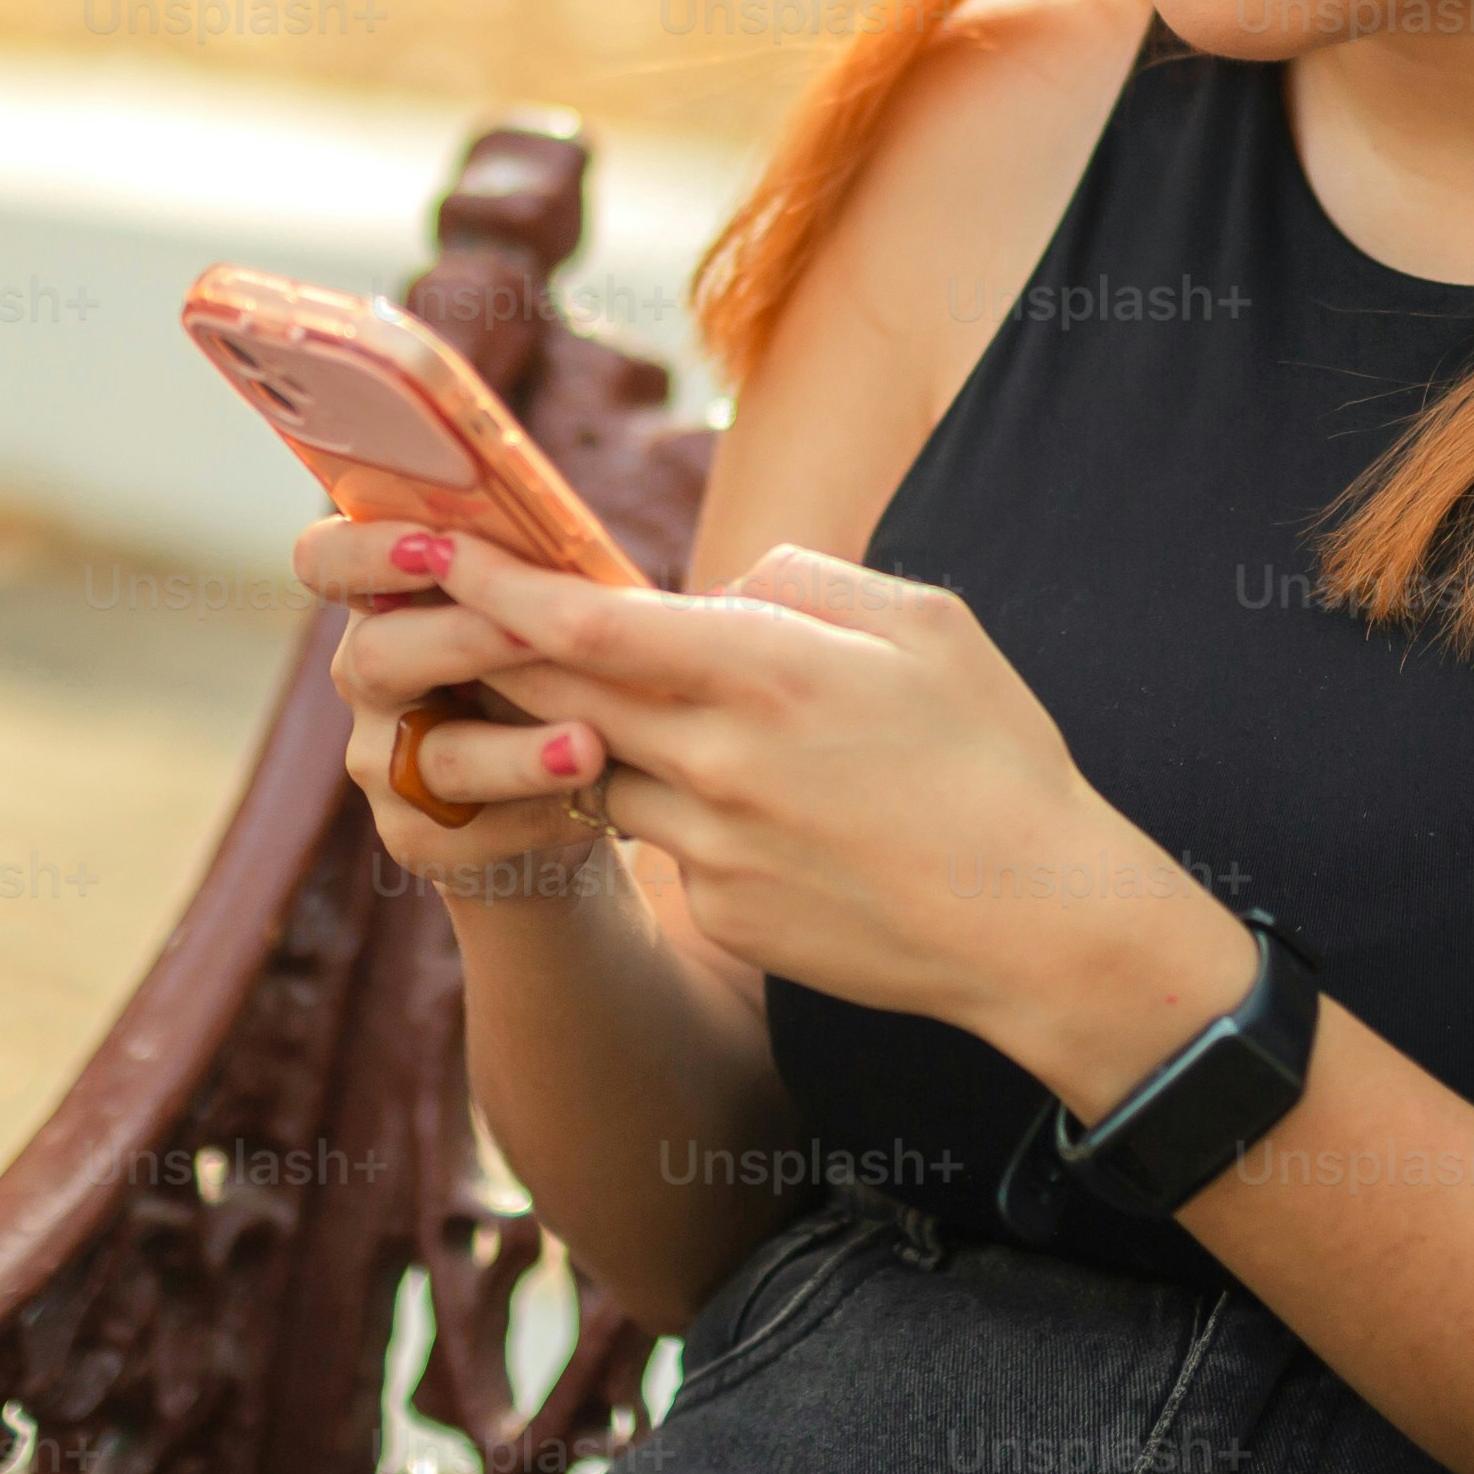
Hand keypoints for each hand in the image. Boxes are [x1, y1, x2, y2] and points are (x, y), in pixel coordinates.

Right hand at [300, 515, 621, 899]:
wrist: (571, 791)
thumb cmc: (563, 663)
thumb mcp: (548, 606)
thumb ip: (537, 568)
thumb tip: (573, 534)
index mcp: (388, 598)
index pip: (327, 561)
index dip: (362, 551)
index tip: (431, 546)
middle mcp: (368, 676)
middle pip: (378, 656)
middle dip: (464, 640)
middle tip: (536, 633)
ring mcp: (384, 764)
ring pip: (442, 757)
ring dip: (517, 753)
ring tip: (587, 748)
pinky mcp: (419, 838)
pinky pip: (476, 831)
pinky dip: (545, 812)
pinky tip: (599, 796)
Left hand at [396, 527, 1258, 1108]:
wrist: (1039, 924)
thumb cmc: (995, 756)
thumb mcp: (924, 621)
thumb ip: (802, 580)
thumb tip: (716, 588)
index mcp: (766, 673)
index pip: (586, 625)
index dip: (495, 586)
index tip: (435, 549)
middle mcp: (717, 763)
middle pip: (556, 698)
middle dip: (492, 649)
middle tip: (445, 606)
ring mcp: (710, 849)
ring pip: (598, 773)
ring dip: (581, 734)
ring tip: (611, 700)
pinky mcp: (719, 914)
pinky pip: (662, 842)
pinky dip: (674, 807)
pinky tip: (754, 807)